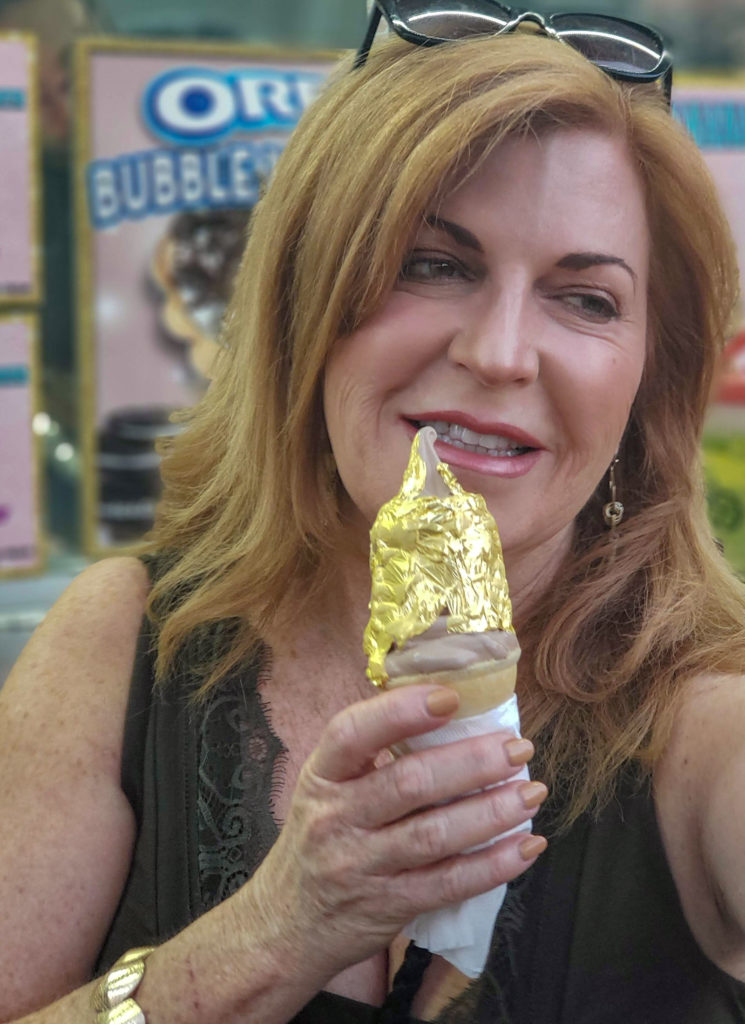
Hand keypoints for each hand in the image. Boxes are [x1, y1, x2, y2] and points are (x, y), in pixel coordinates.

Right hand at [244, 684, 545, 983]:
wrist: (283, 927)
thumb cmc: (319, 840)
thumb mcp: (326, 789)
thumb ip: (373, 758)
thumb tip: (449, 713)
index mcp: (322, 776)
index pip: (352, 733)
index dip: (400, 711)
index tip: (450, 698)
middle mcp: (336, 818)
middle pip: (408, 783)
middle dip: (471, 762)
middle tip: (516, 746)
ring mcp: (360, 866)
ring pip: (434, 835)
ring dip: (491, 811)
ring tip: (531, 791)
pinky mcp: (388, 907)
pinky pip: (448, 884)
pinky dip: (493, 864)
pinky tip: (526, 845)